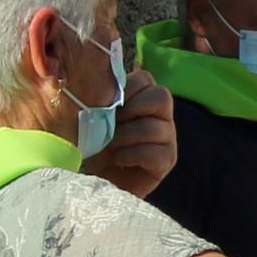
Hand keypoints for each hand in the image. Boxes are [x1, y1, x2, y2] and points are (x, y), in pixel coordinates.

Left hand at [87, 65, 178, 198]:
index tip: (106, 103)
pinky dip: (131, 155)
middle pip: (161, 97)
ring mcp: (167, 137)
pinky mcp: (167, 160)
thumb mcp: (89, 118)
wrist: (94, 179)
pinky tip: (118, 160)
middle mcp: (160, 114)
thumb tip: (93, 77)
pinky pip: (156, 153)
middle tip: (111, 124)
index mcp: (142, 97)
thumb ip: (97, 97)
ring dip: (126, 136)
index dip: (126, 88)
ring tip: (109, 147)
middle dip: (132, 109)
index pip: (145, 78)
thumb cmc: (90, 144)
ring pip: (155, 127)